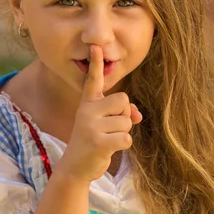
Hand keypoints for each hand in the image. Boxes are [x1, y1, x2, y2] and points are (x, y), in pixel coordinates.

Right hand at [56, 45, 142, 183]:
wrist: (75, 167)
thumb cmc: (93, 140)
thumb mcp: (104, 123)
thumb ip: (121, 113)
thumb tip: (137, 115)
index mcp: (87, 103)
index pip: (93, 79)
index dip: (96, 63)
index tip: (96, 46)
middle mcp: (87, 110)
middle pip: (123, 100)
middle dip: (124, 115)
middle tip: (109, 127)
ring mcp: (91, 125)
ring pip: (127, 121)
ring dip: (123, 132)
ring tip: (107, 139)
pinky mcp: (98, 142)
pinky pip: (126, 138)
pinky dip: (123, 144)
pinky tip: (109, 148)